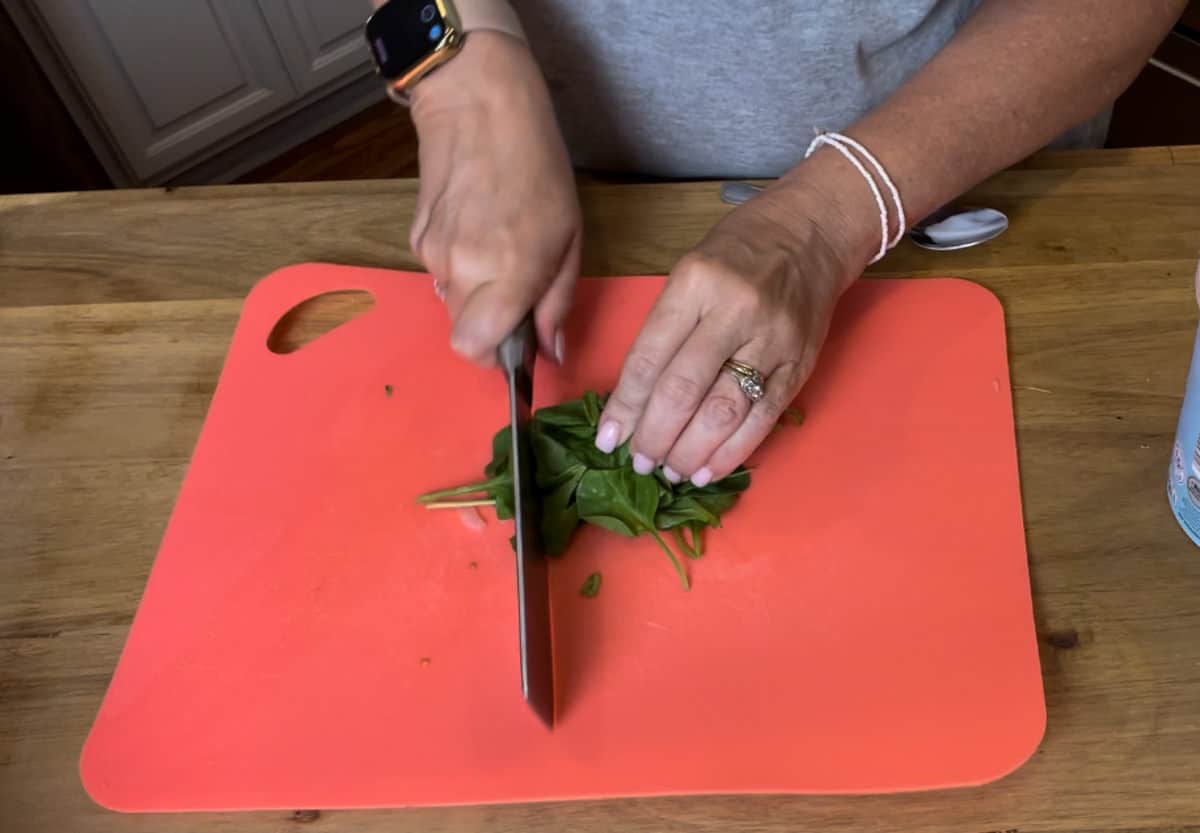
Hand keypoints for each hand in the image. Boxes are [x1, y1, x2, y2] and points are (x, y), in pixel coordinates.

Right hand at [407, 31, 580, 365]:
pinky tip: (476, 227)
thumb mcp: (570, 236)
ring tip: (497, 246)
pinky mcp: (416, 237)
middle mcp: (462, 271)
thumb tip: (550, 352)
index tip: (514, 340)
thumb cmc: (537, 166)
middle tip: (515, 289)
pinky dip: (457, 265)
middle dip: (488, 323)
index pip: (474, 349)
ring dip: (474, 292)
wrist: (479, 105)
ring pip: (449, 303)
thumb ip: (558, 301)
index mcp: (508, 273)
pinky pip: (438, 273)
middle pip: (462, 332)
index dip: (494, 355)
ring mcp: (433, 254)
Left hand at [595, 174, 872, 484]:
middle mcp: (734, 311)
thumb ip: (664, 331)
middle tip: (639, 462)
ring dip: (690, 451)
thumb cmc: (739, 252)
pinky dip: (731, 452)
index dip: (625, 406)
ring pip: (723, 410)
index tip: (608, 440)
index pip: (650, 357)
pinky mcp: (799, 364)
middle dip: (655, 436)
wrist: (812, 233)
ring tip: (669, 471)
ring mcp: (771, 339)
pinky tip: (707, 470)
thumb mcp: (689, 273)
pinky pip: (762, 418)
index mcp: (695, 283)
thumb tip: (634, 400)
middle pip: (683, 389)